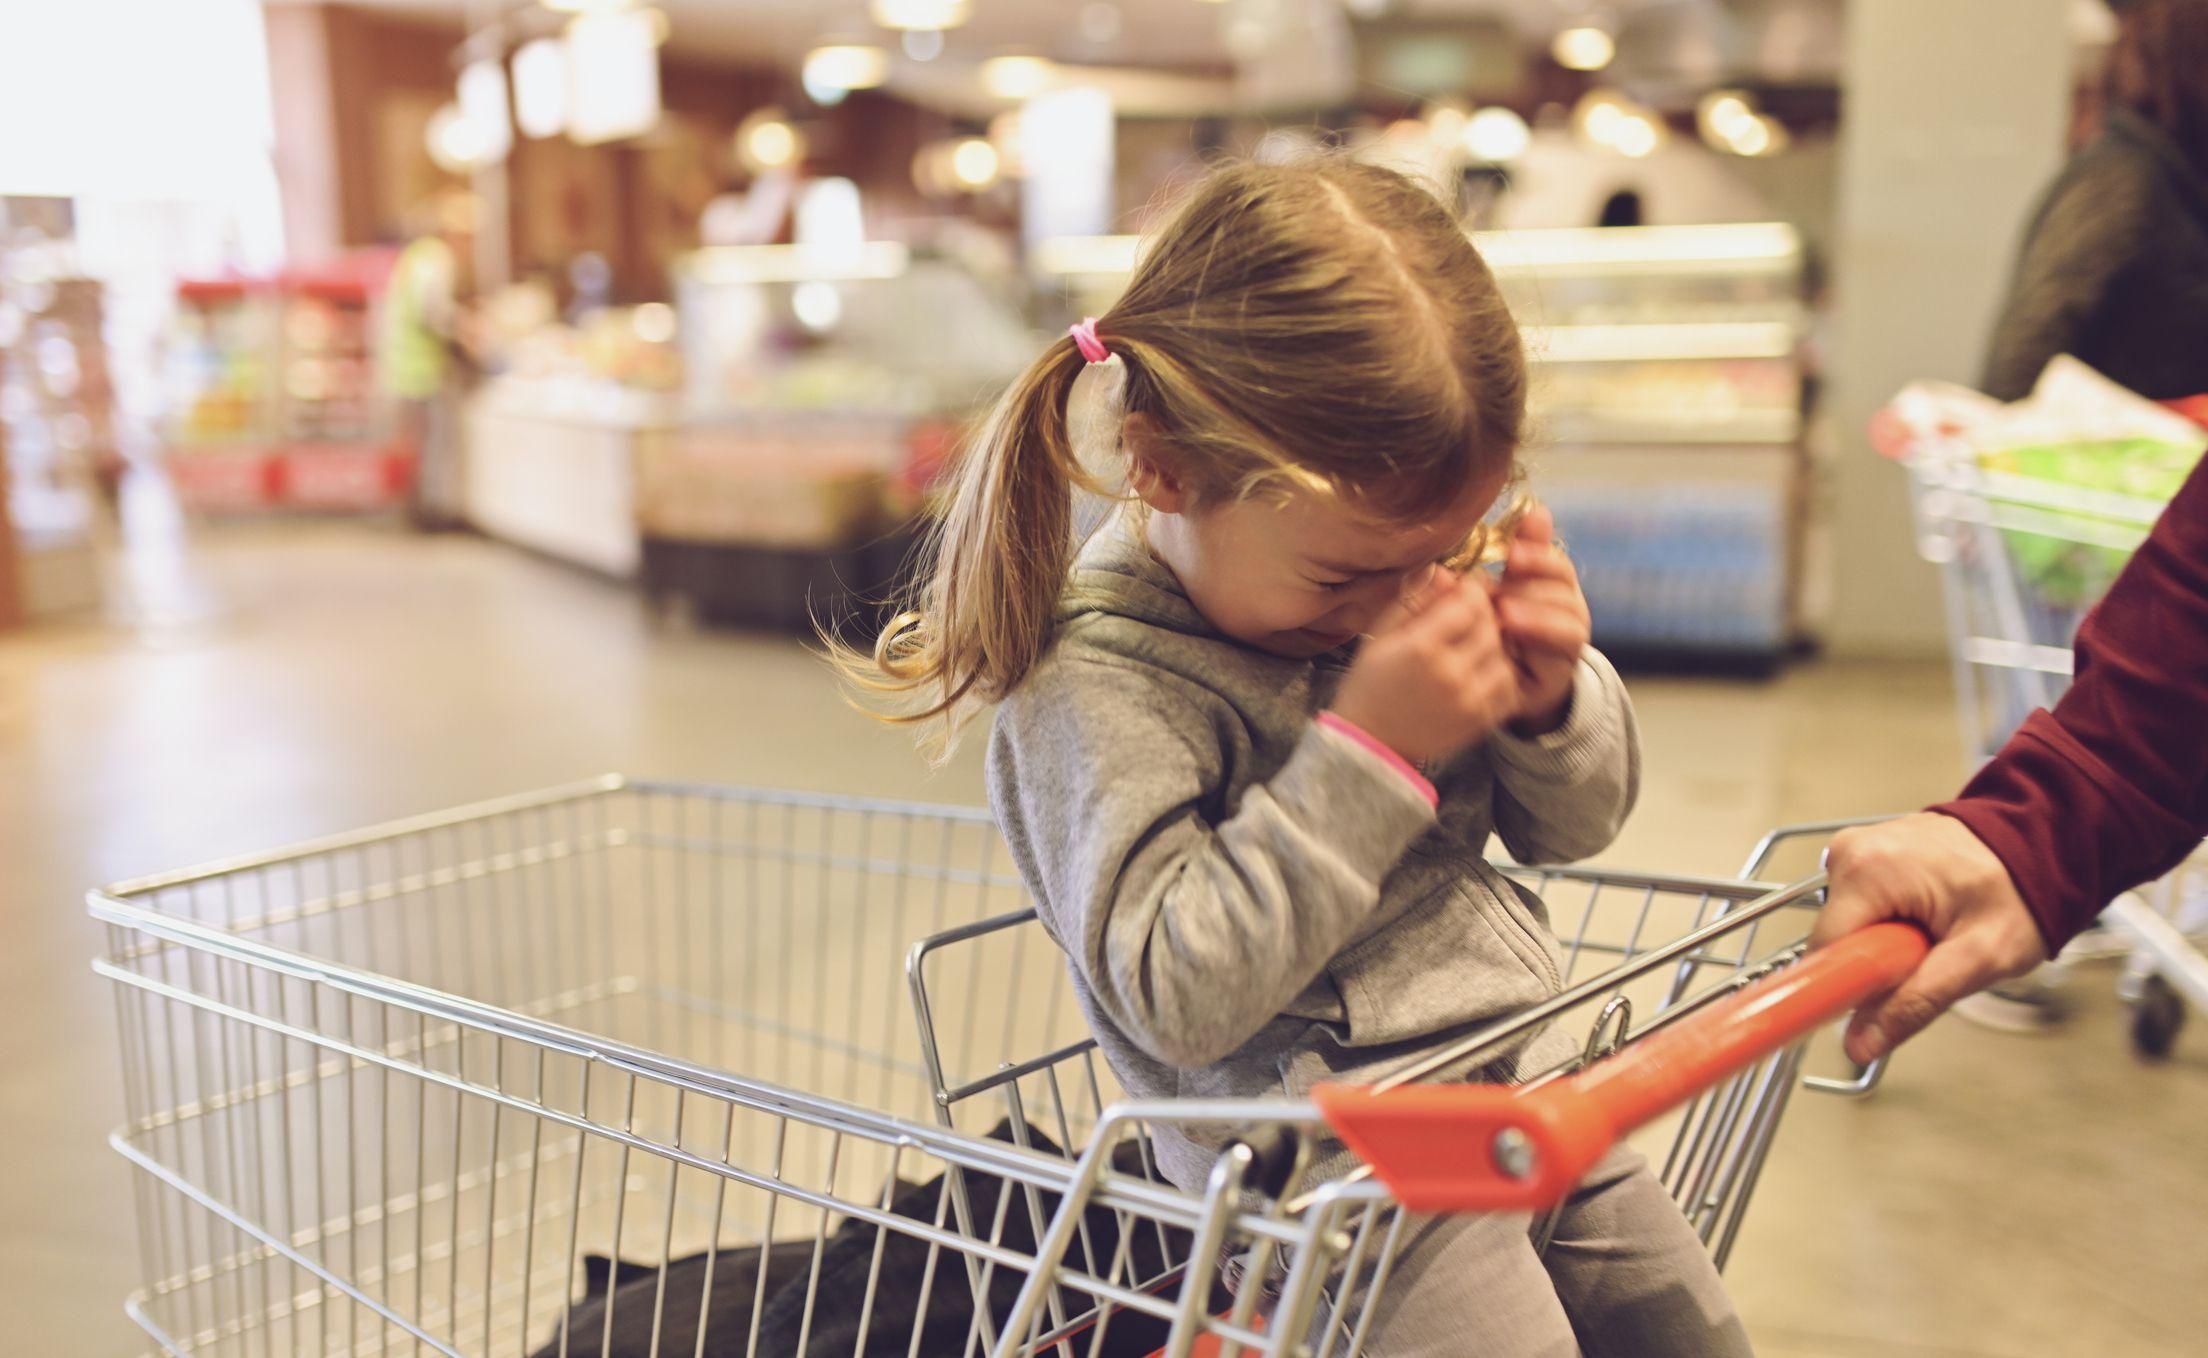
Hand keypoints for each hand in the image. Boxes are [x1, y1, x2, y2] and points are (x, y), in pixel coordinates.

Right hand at [1331, 573, 1518, 764]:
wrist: (1370, 746)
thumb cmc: (1370, 685)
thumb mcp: (1381, 636)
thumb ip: (1414, 601)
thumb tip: (1445, 572)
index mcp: (1421, 648)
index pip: (1469, 601)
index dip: (1469, 590)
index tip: (1461, 592)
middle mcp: (1450, 673)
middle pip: (1490, 625)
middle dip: (1481, 615)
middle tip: (1466, 617)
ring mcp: (1469, 700)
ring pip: (1503, 653)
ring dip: (1491, 645)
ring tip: (1470, 647)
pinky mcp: (1480, 721)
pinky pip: (1508, 686)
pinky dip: (1500, 675)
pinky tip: (1479, 672)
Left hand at [1492, 505, 1589, 734]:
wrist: (1493, 685)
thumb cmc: (1495, 627)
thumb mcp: (1502, 585)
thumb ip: (1520, 550)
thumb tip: (1538, 508)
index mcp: (1554, 588)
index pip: (1557, 565)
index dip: (1539, 556)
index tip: (1512, 554)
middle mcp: (1569, 615)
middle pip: (1565, 592)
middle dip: (1534, 587)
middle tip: (1501, 587)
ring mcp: (1568, 647)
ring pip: (1569, 625)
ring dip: (1537, 615)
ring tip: (1504, 612)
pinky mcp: (1558, 675)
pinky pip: (1559, 658)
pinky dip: (1537, 646)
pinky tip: (1511, 636)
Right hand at [1811, 814, 2049, 1063]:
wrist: (2042, 845)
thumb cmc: (2020, 892)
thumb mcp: (1978, 959)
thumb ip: (1916, 1003)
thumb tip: (1860, 1044)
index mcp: (1867, 871)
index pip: (1824, 951)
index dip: (1844, 986)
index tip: (1873, 1006)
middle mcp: (1849, 852)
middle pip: (1835, 940)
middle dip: (1874, 965)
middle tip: (1928, 959)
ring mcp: (1854, 849)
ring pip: (1846, 928)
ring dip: (1882, 946)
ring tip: (1932, 936)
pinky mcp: (1863, 855)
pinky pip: (1857, 908)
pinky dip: (1886, 925)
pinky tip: (1924, 919)